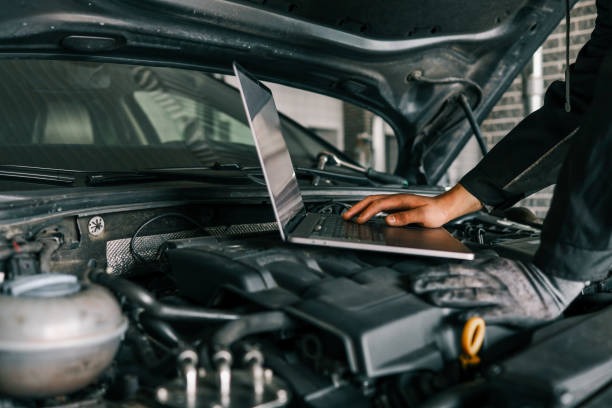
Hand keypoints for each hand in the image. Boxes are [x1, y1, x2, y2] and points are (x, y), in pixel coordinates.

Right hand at [342, 184, 481, 226]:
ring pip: (373, 202)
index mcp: (400, 200)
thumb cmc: (435, 212)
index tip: (358, 221)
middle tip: (345, 216)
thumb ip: (405, 218)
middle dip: (356, 208)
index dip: (367, 213)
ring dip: (360, 208)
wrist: (444, 208)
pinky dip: (367, 210)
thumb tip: (388, 220)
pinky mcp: (396, 206)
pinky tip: (365, 216)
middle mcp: (396, 199)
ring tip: (350, 216)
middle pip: (371, 200)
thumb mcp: (423, 216)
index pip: (378, 205)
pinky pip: (378, 206)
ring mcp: (395, 202)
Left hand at [409, 256, 584, 326]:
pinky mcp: (509, 310)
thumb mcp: (499, 264)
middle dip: (433, 282)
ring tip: (431, 298)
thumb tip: (461, 263)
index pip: (454, 268)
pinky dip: (475, 315)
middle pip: (456, 279)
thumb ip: (481, 263)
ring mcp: (499, 294)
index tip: (416, 276)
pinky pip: (490, 313)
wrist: (553, 284)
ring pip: (470, 294)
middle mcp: (489, 279)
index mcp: (486, 267)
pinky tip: (460, 317)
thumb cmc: (525, 277)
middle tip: (414, 286)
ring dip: (449, 295)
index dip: (433, 272)